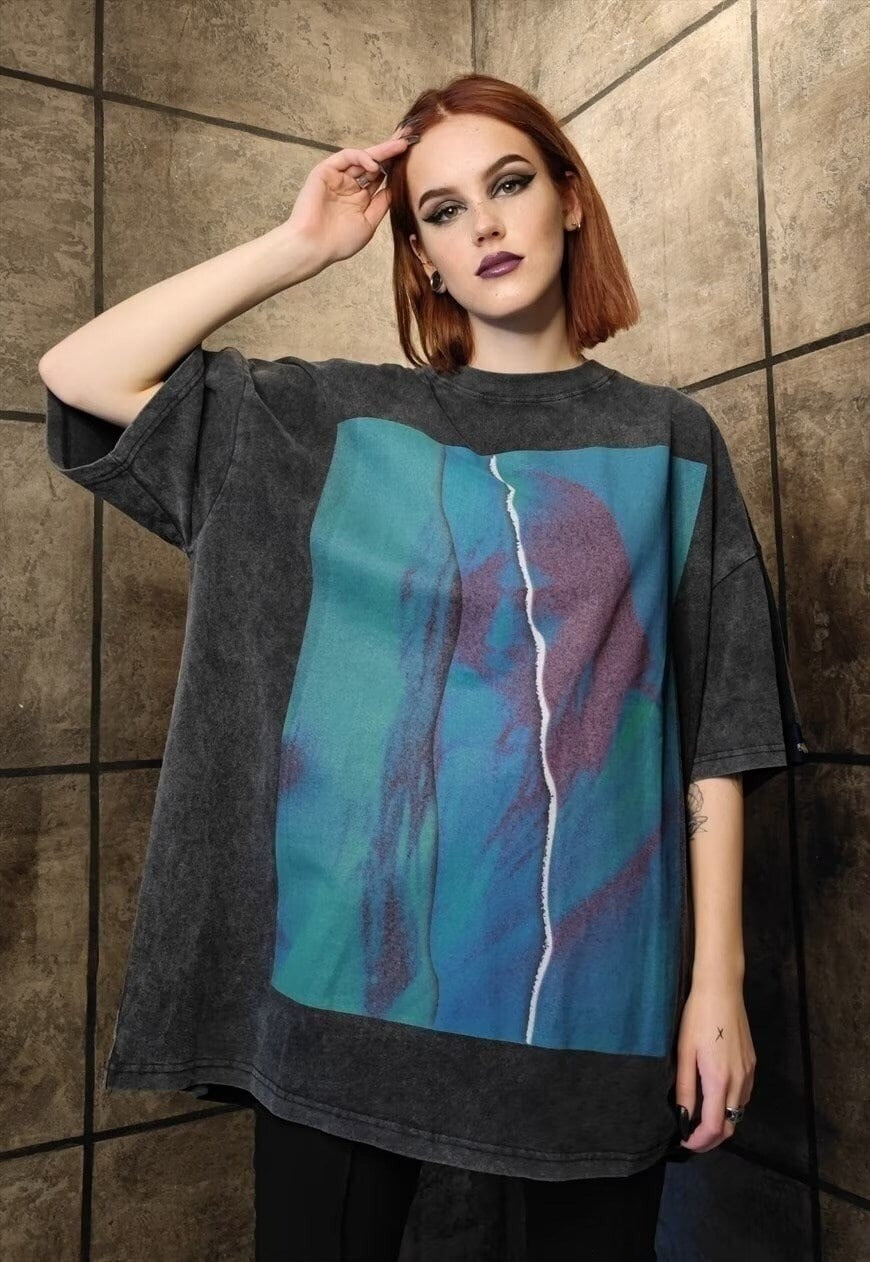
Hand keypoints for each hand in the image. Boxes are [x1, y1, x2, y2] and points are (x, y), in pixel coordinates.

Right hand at [283, 123, 414, 267]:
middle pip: (374, 164)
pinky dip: (361, 157)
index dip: (395, 167)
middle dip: (391, 151)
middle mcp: (350, 185)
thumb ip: (381, 203)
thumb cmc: (339, 241)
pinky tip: (374, 164)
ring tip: (399, 147)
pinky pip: (345, 157)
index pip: (381, 177)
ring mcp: (337, 177)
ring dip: (381, 151)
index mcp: (360, 198)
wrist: (314, 246)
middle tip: (409, 138)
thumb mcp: (369, 222)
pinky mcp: (325, 171)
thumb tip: (396, 188)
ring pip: (362, 158)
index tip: (414, 157)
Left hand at [675, 980, 755, 1152]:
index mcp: (720, 1080)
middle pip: (731, 1125)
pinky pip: (743, 1095)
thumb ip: (685, 1088)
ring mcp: (749, 1072)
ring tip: (699, 1118)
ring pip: (738, 1111)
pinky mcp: (752, 1063)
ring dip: (722, 1121)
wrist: (722, 991)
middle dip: (711, 1138)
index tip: (684, 1142)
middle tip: (690, 1137)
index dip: (699, 1141)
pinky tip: (714, 1096)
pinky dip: (730, 1104)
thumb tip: (683, 1117)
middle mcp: (739, 1081)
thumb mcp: (685, 1053)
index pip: (714, 1127)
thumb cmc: (698, 1018)